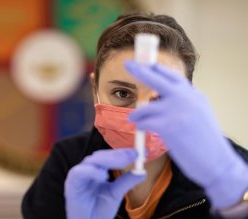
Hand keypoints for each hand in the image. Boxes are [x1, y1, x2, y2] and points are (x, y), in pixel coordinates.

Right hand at [64, 149, 145, 218]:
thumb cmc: (99, 210)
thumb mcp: (116, 193)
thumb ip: (127, 181)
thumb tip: (142, 172)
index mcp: (96, 170)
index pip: (109, 156)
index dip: (123, 153)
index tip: (138, 152)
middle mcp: (87, 170)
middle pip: (100, 156)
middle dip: (118, 154)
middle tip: (133, 154)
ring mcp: (78, 176)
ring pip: (91, 161)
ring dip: (107, 160)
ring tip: (122, 162)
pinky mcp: (71, 184)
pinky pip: (78, 172)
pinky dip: (90, 171)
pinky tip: (103, 176)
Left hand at [125, 61, 247, 207]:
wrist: (217, 162)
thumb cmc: (205, 141)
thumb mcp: (199, 113)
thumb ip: (183, 102)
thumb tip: (159, 97)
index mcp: (194, 94)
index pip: (172, 75)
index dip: (156, 68)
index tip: (144, 63)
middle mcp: (186, 98)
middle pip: (157, 79)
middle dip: (139, 70)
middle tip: (127, 64)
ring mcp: (177, 111)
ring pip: (146, 107)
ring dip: (137, 114)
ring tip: (135, 119)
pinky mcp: (169, 126)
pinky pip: (145, 122)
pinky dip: (140, 126)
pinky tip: (142, 130)